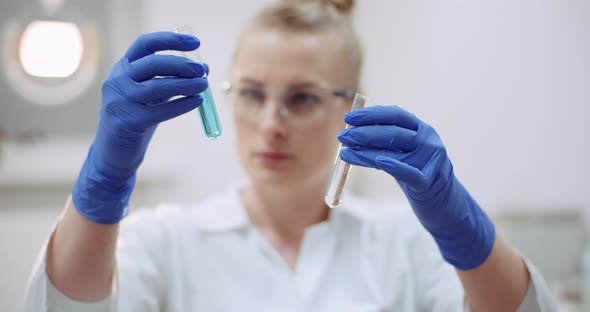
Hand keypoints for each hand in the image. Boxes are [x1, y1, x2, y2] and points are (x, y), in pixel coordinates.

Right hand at [72, 32, 208, 223]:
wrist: (116, 151)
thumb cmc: (138, 117)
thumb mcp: (153, 94)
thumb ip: (173, 79)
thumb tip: (204, 68)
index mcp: (123, 67)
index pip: (145, 44)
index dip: (170, 40)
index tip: (194, 42)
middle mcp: (117, 80)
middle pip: (152, 64)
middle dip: (180, 65)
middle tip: (201, 70)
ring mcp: (119, 101)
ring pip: (157, 87)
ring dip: (185, 84)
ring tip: (204, 85)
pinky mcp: (127, 122)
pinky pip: (159, 111)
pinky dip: (181, 105)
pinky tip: (197, 102)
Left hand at [338, 105, 494, 269]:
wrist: (443, 203)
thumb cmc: (417, 174)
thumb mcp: (403, 154)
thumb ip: (384, 142)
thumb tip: (352, 132)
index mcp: (422, 129)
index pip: (395, 115)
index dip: (370, 115)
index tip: (349, 118)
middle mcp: (428, 141)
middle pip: (392, 132)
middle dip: (363, 133)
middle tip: (342, 136)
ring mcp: (431, 160)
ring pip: (393, 152)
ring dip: (365, 150)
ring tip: (345, 151)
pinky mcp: (428, 182)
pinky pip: (408, 172)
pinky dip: (393, 165)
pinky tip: (378, 161)